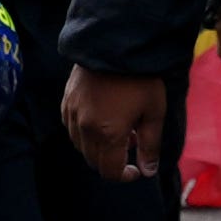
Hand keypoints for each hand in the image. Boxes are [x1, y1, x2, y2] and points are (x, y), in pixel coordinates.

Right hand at [61, 67, 168, 181]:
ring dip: (98, 147)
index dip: (124, 176)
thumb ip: (150, 145)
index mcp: (108, 134)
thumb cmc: (140, 79)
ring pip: (81, 146)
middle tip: (131, 143)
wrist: (116, 44)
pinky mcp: (66, 102)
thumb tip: (148, 171)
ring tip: (119, 128)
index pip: (110, 171)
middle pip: (94, 161)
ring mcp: (72, 115)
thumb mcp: (154, 112)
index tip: (135, 169)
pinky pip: (72, 128)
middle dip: (112, 161)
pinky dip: (85, 132)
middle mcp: (85, 129)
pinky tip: (102, 117)